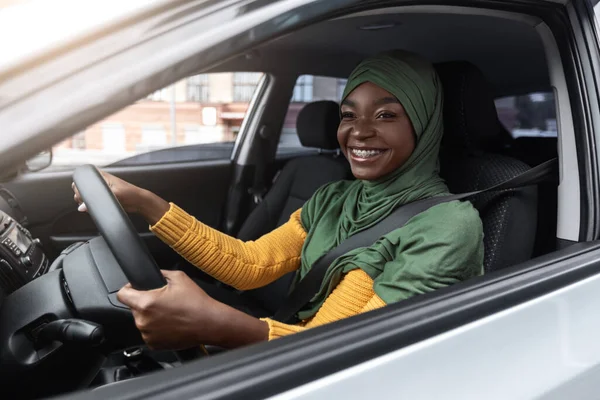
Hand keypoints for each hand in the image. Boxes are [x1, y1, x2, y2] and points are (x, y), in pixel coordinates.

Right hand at [72, 170, 168, 223]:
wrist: (139, 202)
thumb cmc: (130, 194)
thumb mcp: (115, 195)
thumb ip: (99, 201)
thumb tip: (82, 208)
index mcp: (101, 176)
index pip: (82, 177)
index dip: (79, 186)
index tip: (81, 195)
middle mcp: (99, 182)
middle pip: (80, 188)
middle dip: (80, 196)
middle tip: (85, 202)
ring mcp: (100, 191)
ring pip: (84, 196)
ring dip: (83, 202)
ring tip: (89, 206)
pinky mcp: (102, 199)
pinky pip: (90, 202)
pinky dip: (89, 206)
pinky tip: (93, 209)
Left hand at [117, 270, 268, 349]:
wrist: (209, 323)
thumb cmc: (196, 302)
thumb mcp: (179, 278)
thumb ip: (161, 273)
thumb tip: (154, 273)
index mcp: (146, 303)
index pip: (122, 294)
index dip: (128, 288)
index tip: (135, 288)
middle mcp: (143, 321)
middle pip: (134, 307)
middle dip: (145, 302)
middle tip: (163, 301)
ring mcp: (148, 334)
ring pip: (142, 320)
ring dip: (151, 316)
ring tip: (169, 313)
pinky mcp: (154, 344)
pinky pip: (149, 333)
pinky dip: (157, 328)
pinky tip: (171, 323)